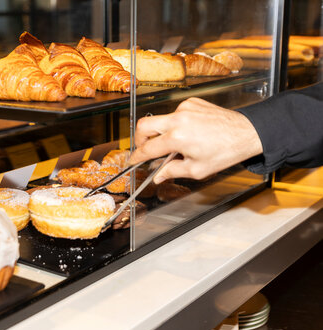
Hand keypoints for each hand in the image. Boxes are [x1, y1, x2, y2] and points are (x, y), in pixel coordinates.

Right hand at [129, 98, 262, 182]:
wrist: (247, 132)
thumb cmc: (226, 151)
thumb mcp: (197, 169)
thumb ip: (172, 171)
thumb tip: (159, 175)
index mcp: (177, 138)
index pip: (147, 149)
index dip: (136, 157)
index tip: (133, 161)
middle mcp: (178, 119)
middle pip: (144, 125)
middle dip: (139, 139)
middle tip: (143, 149)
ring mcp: (185, 108)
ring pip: (160, 119)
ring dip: (161, 132)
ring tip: (175, 144)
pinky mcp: (192, 102)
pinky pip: (175, 113)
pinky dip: (176, 124)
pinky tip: (188, 132)